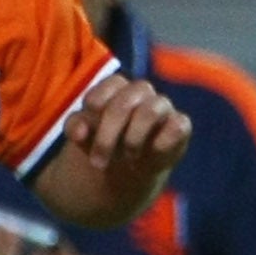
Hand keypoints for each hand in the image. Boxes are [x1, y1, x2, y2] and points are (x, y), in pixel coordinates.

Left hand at [58, 74, 190, 204]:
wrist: (127, 170)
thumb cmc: (105, 144)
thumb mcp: (83, 137)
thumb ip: (75, 128)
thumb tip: (79, 131)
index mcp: (117, 87)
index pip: (110, 85)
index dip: (96, 107)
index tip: (84, 135)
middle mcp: (141, 92)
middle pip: (126, 102)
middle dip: (108, 134)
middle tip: (97, 163)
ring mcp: (162, 107)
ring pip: (151, 110)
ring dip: (134, 137)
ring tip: (128, 158)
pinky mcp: (180, 126)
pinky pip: (178, 125)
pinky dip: (163, 141)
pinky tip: (151, 155)